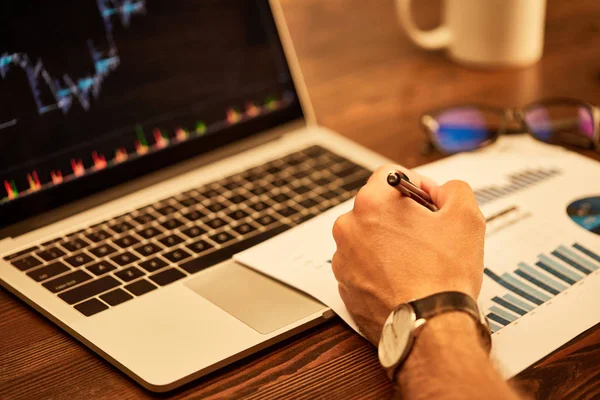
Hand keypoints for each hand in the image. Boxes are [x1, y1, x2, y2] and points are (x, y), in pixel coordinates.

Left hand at [331, 165, 485, 343]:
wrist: (429, 327)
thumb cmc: (443, 274)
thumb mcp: (466, 216)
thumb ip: (454, 189)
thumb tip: (443, 190)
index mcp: (371, 203)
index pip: (391, 175)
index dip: (417, 186)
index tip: (431, 204)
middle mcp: (348, 228)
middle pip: (377, 207)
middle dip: (402, 216)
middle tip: (428, 235)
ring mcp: (343, 259)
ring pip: (369, 238)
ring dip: (389, 243)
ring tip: (417, 262)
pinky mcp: (345, 286)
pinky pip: (363, 266)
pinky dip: (380, 268)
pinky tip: (403, 279)